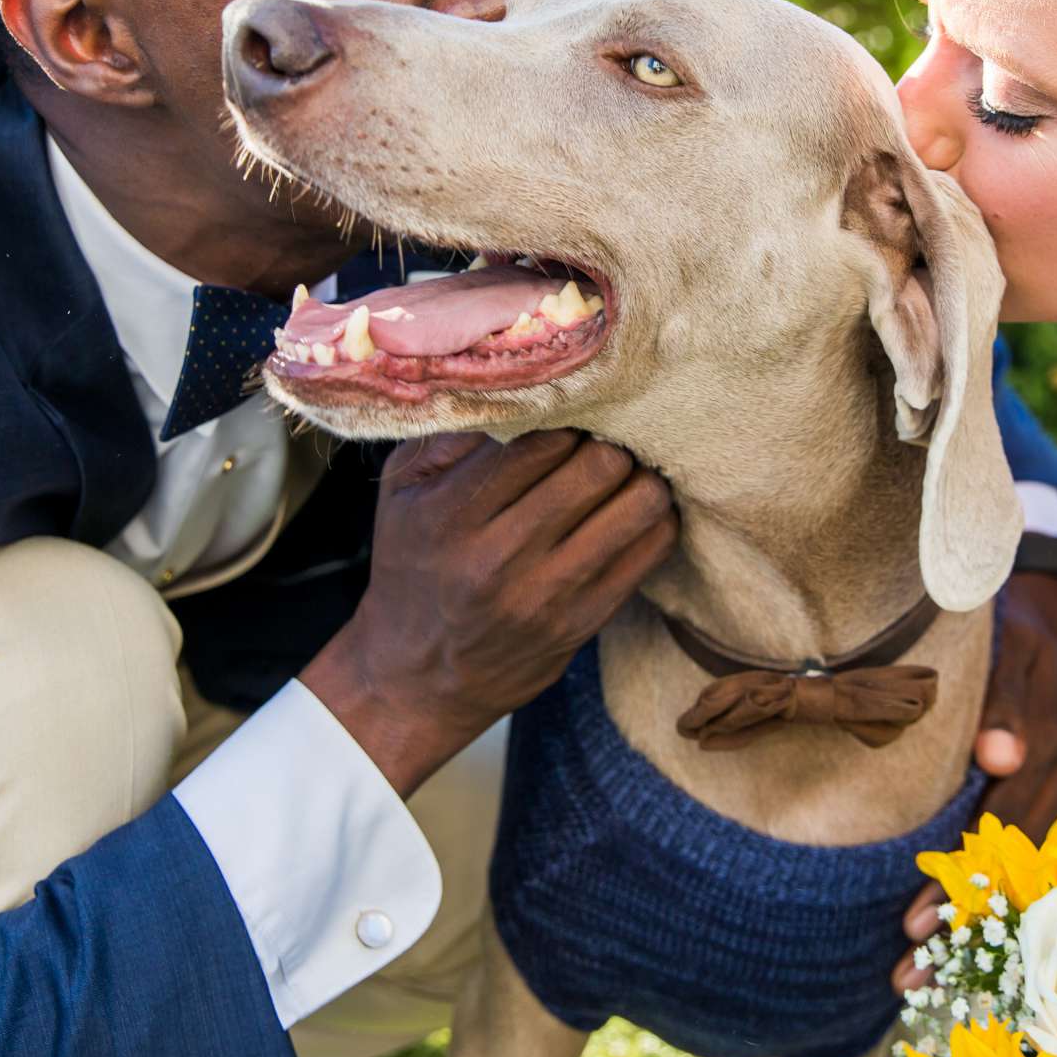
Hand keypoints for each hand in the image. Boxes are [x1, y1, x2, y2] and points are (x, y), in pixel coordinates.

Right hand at [302, 430, 677, 796]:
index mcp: (449, 514)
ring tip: (627, 469)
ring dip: (642, 476)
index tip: (574, 409)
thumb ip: (449, 434)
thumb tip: (511, 381)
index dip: (568, 414)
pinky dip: (656, 518)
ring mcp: (546, 595)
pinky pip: (649, 552)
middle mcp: (497, 557)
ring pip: (635, 506)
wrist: (417, 676)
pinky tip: (636, 508)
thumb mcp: (401, 493)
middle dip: (610, 441)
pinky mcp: (582, 624)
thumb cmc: (412, 566)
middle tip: (606, 437)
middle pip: (596, 465)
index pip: (539, 439)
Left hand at [893, 569, 1056, 989]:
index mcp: (1048, 751)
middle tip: (907, 974)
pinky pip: (1016, 850)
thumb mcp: (1011, 647)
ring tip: (920, 974)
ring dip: (970, 920)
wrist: (1053, 605)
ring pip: (1011, 869)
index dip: (958, 884)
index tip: (915, 926)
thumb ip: (1003, 700)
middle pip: (1006, 867)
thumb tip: (1000, 758)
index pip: (998, 834)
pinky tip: (951, 929)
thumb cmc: (1016, 622)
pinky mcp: (1046, 790)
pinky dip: (984, 891)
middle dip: (958, 923)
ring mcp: (1055, 789)